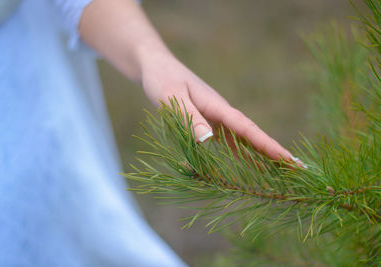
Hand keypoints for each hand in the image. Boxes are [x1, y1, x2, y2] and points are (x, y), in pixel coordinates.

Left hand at [140, 50, 296, 161]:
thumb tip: (209, 140)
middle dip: (273, 152)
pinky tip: (249, 165)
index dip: (268, 145)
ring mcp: (216, 118)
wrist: (156, 67)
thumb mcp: (172, 98)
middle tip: (297, 169)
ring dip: (260, 155)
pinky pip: (229, 141)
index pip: (248, 129)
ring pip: (243, 140)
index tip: (289, 159)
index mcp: (217, 106)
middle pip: (252, 136)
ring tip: (280, 171)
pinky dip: (241, 153)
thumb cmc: (162, 80)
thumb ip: (189, 118)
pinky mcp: (208, 122)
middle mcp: (221, 113)